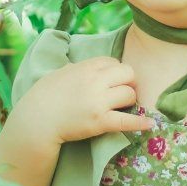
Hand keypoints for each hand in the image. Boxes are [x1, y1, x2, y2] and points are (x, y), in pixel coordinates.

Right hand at [25, 55, 152, 146]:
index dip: (116, 72)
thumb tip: (92, 67)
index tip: (112, 81)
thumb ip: (78, 68)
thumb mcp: (60, 73)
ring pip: (129, 95)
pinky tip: (151, 123)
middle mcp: (94, 81)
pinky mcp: (99, 122)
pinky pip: (127, 121)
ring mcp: (98, 102)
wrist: (35, 121)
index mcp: (85, 67)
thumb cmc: (43, 97)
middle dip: (129, 82)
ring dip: (129, 101)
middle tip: (123, 92)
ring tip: (123, 107)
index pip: (113, 62)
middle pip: (128, 74)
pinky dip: (141, 122)